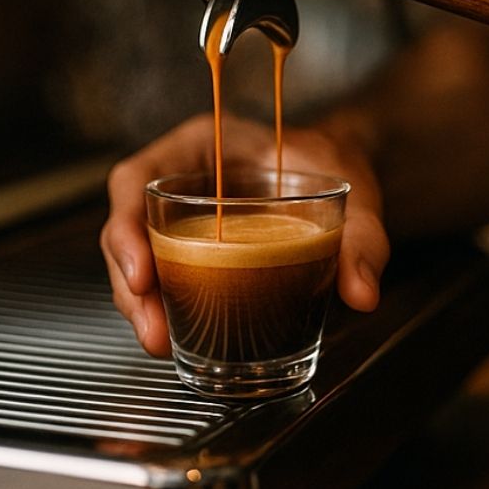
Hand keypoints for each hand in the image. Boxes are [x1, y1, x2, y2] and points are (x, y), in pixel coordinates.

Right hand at [100, 113, 389, 356]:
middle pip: (129, 230)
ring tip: (163, 344)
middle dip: (132, 287)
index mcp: (201, 144)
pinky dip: (168, 310)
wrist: (342, 164)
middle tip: (155, 332)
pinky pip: (169, 277)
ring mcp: (185, 215)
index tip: (143, 275)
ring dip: (144, 307)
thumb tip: (363, 294)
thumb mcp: (352, 187)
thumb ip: (362, 238)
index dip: (125, 226)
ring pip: (142, 260)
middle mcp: (182, 179)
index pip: (136, 177)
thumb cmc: (334, 160)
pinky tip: (179, 340)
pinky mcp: (197, 248)